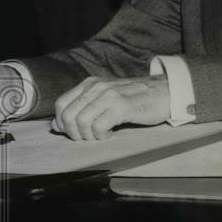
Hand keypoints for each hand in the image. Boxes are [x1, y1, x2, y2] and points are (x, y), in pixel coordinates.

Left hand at [52, 75, 169, 140]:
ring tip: (100, 135)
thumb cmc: (136, 98)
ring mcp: (109, 95)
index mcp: (90, 84)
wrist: (165, 92)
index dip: (63, 124)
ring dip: (88, 135)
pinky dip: (101, 135)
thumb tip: (55, 125)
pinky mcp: (122, 106)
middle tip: (90, 137)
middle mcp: (96, 87)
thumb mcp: (104, 100)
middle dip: (75, 133)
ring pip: (81, 122)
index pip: (61, 105)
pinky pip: (98, 126)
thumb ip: (81, 109)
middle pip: (68, 116)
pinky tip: (110, 134)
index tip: (77, 132)